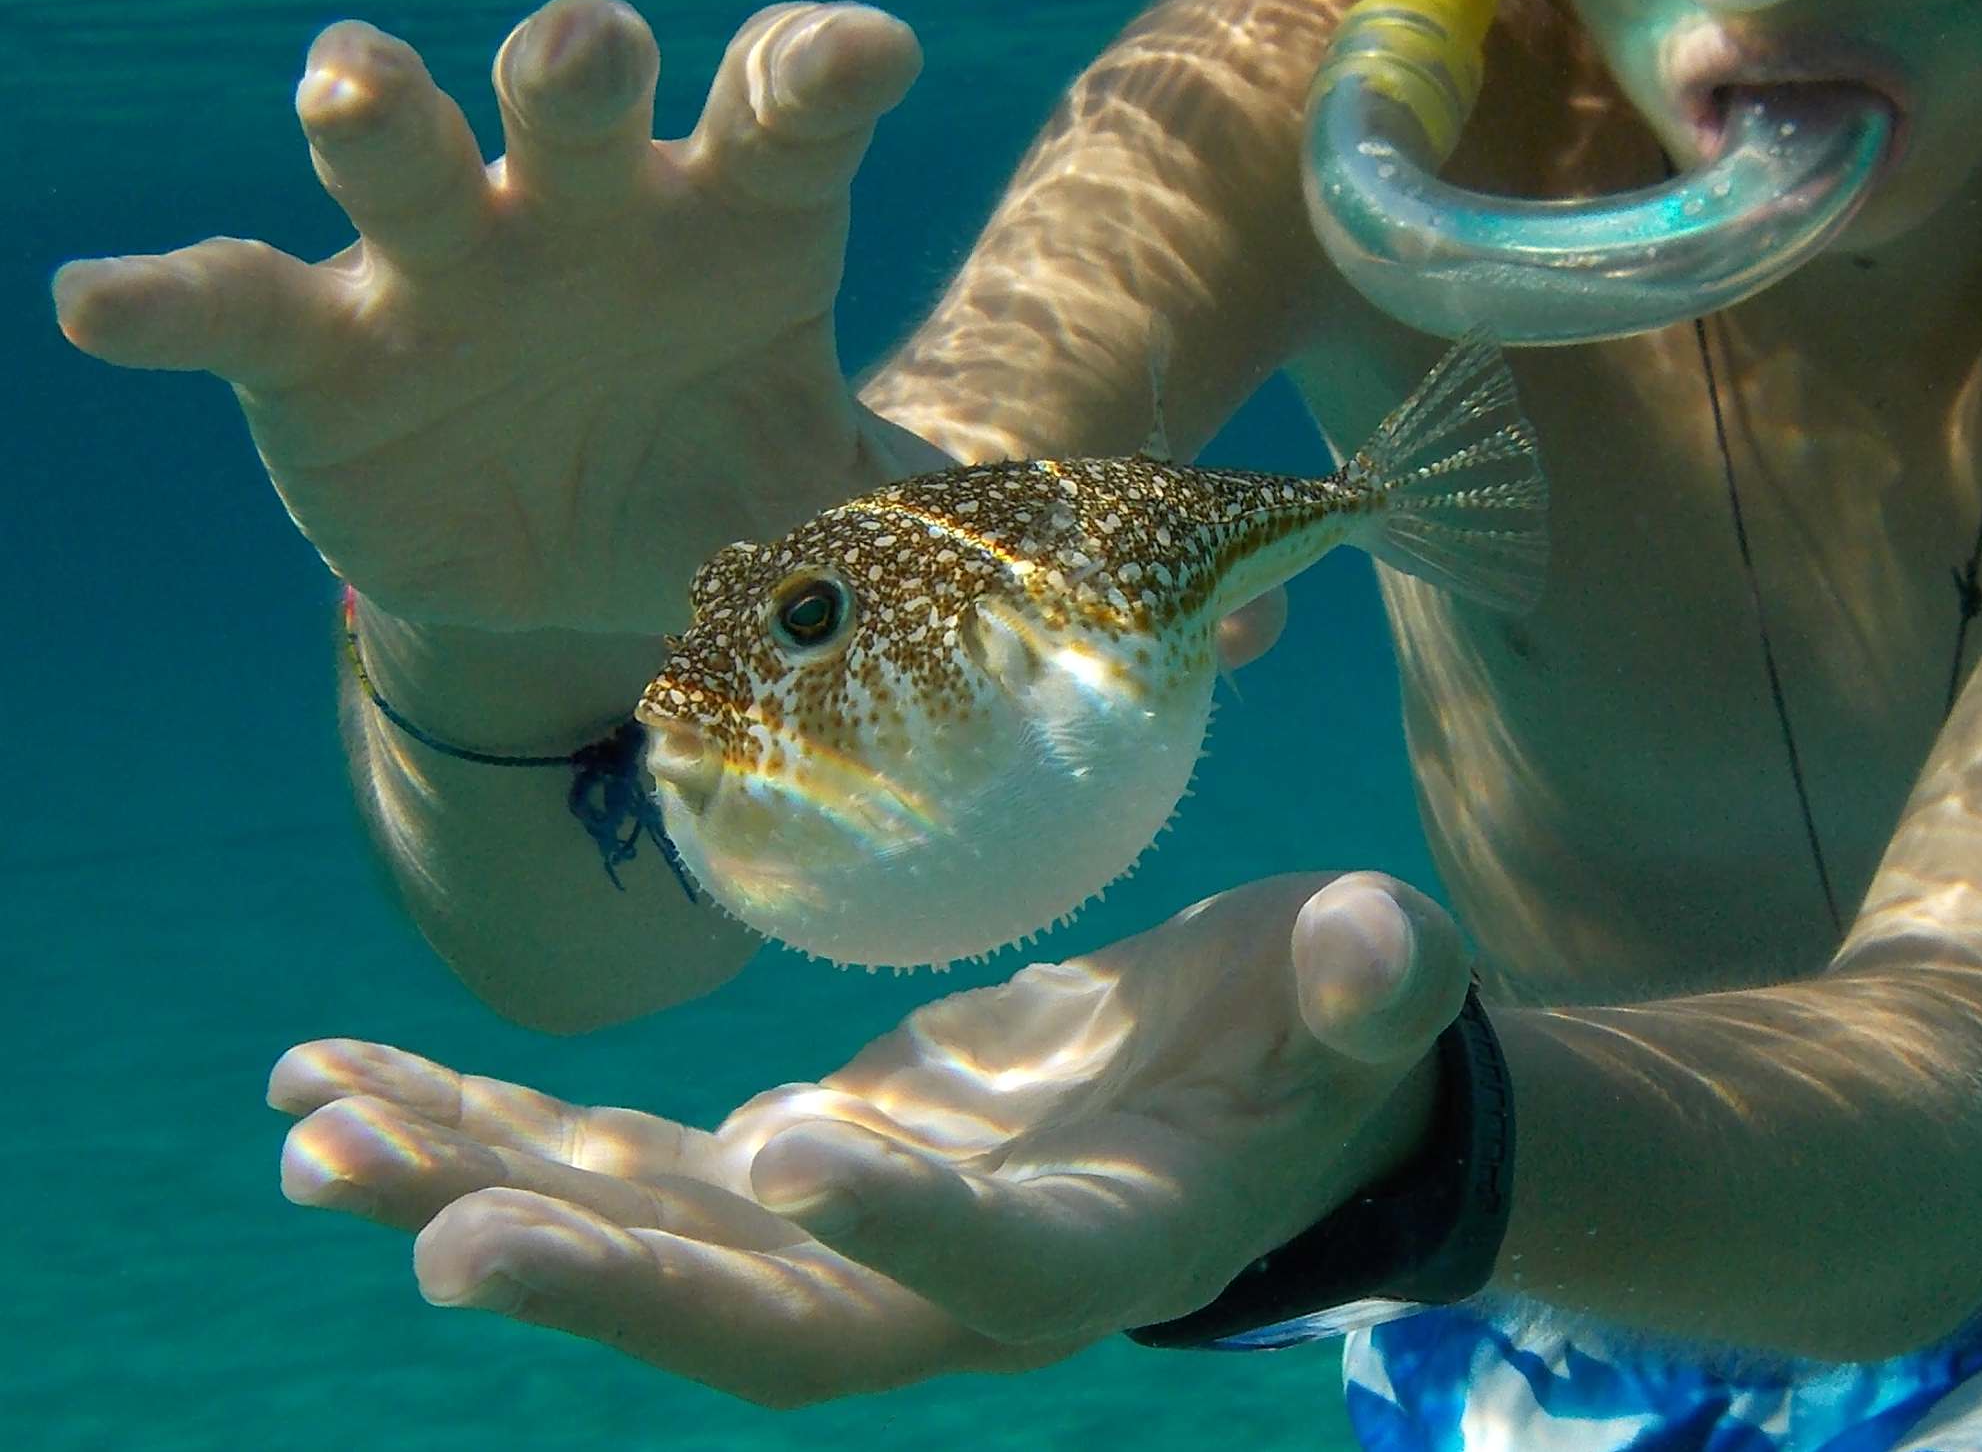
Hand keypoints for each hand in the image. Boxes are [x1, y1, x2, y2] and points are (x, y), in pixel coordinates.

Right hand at [55, 0, 927, 633]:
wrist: (580, 552)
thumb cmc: (720, 472)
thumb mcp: (829, 495)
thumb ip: (935, 514)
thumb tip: (1089, 575)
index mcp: (736, 212)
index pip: (785, 107)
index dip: (820, 68)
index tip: (869, 54)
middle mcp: (585, 202)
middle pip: (579, 84)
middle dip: (578, 54)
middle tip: (588, 52)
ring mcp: (445, 260)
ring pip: (404, 146)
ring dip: (377, 102)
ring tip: (355, 85)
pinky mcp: (322, 349)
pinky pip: (239, 309)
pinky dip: (170, 302)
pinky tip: (103, 303)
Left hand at [267, 873, 1467, 1405]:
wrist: (1242, 1092)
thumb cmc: (1327, 1036)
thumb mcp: (1370, 999)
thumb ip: (1378, 982)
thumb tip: (1387, 941)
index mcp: (1112, 1244)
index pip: (1007, 1264)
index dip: (916, 1226)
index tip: (801, 1151)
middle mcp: (955, 1285)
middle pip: (772, 1318)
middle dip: (615, 1284)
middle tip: (443, 1236)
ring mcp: (851, 1241)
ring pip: (652, 1248)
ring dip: (485, 1195)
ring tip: (316, 1135)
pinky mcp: (784, 1177)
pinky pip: (618, 1175)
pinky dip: (488, 1136)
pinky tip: (343, 1099)